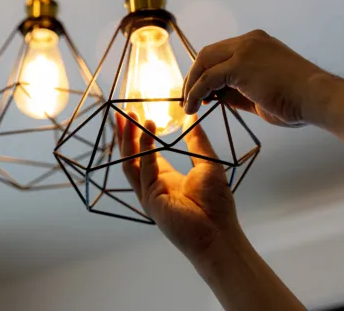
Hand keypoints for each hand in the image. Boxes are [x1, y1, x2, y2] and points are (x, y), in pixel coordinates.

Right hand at [115, 112, 240, 262]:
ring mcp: (150, 194)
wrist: (219, 233)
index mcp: (166, 179)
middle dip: (127, 134)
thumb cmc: (217, 204)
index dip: (141, 134)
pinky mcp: (151, 200)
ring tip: (129, 117)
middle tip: (124, 111)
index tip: (138, 115)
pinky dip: (145, 149)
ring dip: (128, 139)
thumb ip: (197, 141)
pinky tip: (148, 132)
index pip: (147, 153)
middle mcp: (154, 185)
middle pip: (133, 156)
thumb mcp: (207, 164)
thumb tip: (192, 118)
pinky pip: (144, 170)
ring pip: (131, 162)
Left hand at [183, 30, 329, 126]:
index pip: (222, 53)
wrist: (319, 98)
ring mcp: (244, 50)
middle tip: (188, 98)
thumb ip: (237, 91)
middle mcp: (250, 41)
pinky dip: (195, 92)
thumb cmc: (298, 101)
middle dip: (194, 76)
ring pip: (204, 63)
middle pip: (208, 54)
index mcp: (257, 43)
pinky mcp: (239, 65)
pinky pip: (207, 79)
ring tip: (188, 105)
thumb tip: (214, 96)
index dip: (207, 72)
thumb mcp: (261, 93)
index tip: (201, 92)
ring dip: (191, 84)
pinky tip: (193, 107)